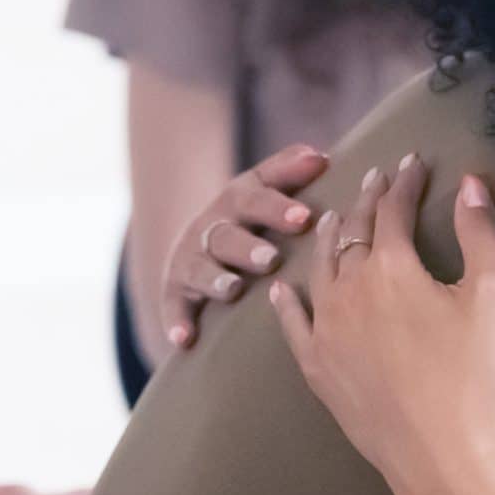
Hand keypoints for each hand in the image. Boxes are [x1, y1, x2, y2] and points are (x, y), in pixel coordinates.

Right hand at [159, 143, 328, 349]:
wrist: (197, 239)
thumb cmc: (249, 215)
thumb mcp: (263, 186)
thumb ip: (289, 171)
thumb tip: (321, 156)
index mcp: (237, 201)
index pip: (256, 199)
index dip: (278, 208)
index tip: (305, 217)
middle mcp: (211, 228)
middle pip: (227, 236)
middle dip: (247, 247)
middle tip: (271, 259)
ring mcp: (191, 260)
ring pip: (201, 270)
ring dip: (216, 280)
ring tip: (234, 290)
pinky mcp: (175, 290)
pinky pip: (174, 305)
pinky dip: (176, 320)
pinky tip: (183, 338)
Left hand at [268, 156, 494, 494]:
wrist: (440, 455)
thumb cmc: (475, 375)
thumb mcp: (492, 297)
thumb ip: (480, 233)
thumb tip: (472, 182)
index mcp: (393, 267)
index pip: (396, 210)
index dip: (406, 182)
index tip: (414, 162)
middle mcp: (349, 289)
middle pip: (355, 233)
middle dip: (368, 201)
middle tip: (377, 180)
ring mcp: (327, 330)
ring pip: (320, 270)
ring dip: (329, 238)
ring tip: (334, 219)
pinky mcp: (318, 368)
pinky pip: (292, 325)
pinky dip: (287, 301)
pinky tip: (282, 289)